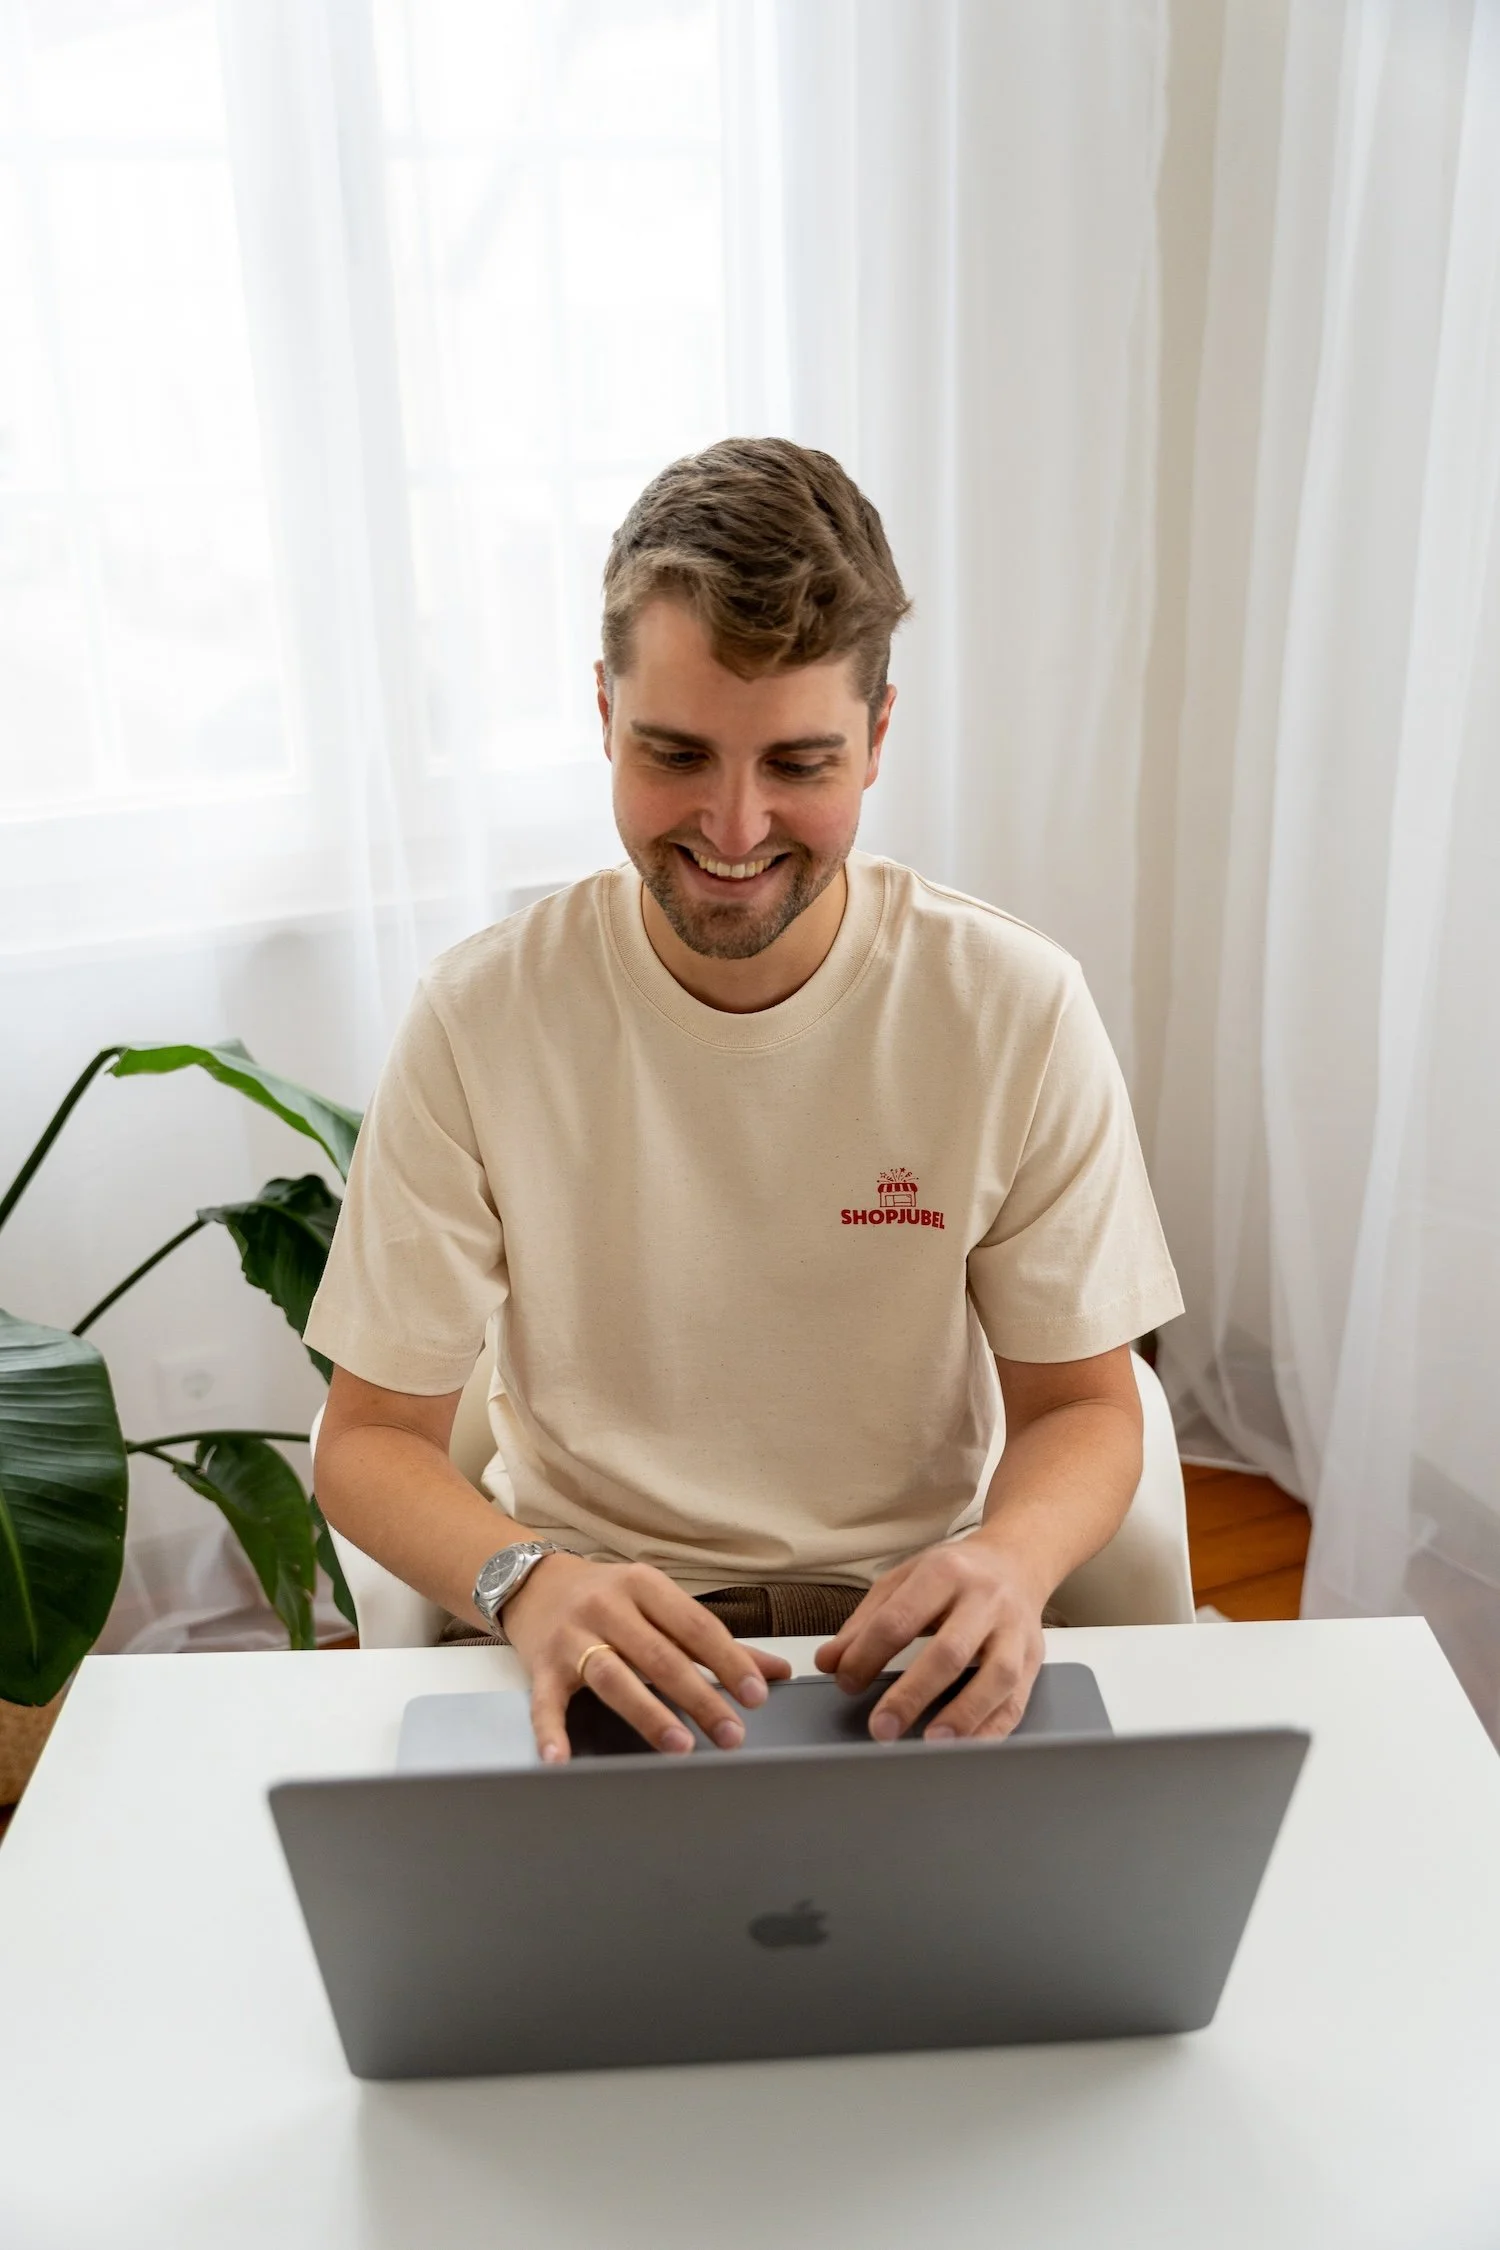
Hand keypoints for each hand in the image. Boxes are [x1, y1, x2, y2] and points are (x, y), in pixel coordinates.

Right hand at [500, 1553, 792, 1762]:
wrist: (534, 1584)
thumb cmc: (610, 1599)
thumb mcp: (659, 1605)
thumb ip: (714, 1641)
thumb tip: (777, 1672)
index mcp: (643, 1585)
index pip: (695, 1625)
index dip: (727, 1661)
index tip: (756, 1695)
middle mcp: (607, 1606)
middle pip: (659, 1655)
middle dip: (699, 1696)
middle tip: (731, 1733)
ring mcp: (571, 1637)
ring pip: (612, 1677)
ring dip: (647, 1713)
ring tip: (679, 1746)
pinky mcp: (541, 1667)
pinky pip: (546, 1703)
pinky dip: (551, 1732)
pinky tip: (561, 1760)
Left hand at [813, 1534, 1045, 1741]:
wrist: (1016, 1560)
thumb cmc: (954, 1575)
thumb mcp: (903, 1581)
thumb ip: (864, 1623)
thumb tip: (828, 1662)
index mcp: (945, 1572)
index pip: (899, 1620)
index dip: (867, 1655)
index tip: (846, 1683)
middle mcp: (985, 1600)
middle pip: (950, 1652)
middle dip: (912, 1694)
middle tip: (882, 1728)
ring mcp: (1015, 1630)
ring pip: (996, 1676)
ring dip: (963, 1714)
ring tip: (930, 1743)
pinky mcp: (1034, 1659)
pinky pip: (1018, 1700)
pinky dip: (992, 1729)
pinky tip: (966, 1747)